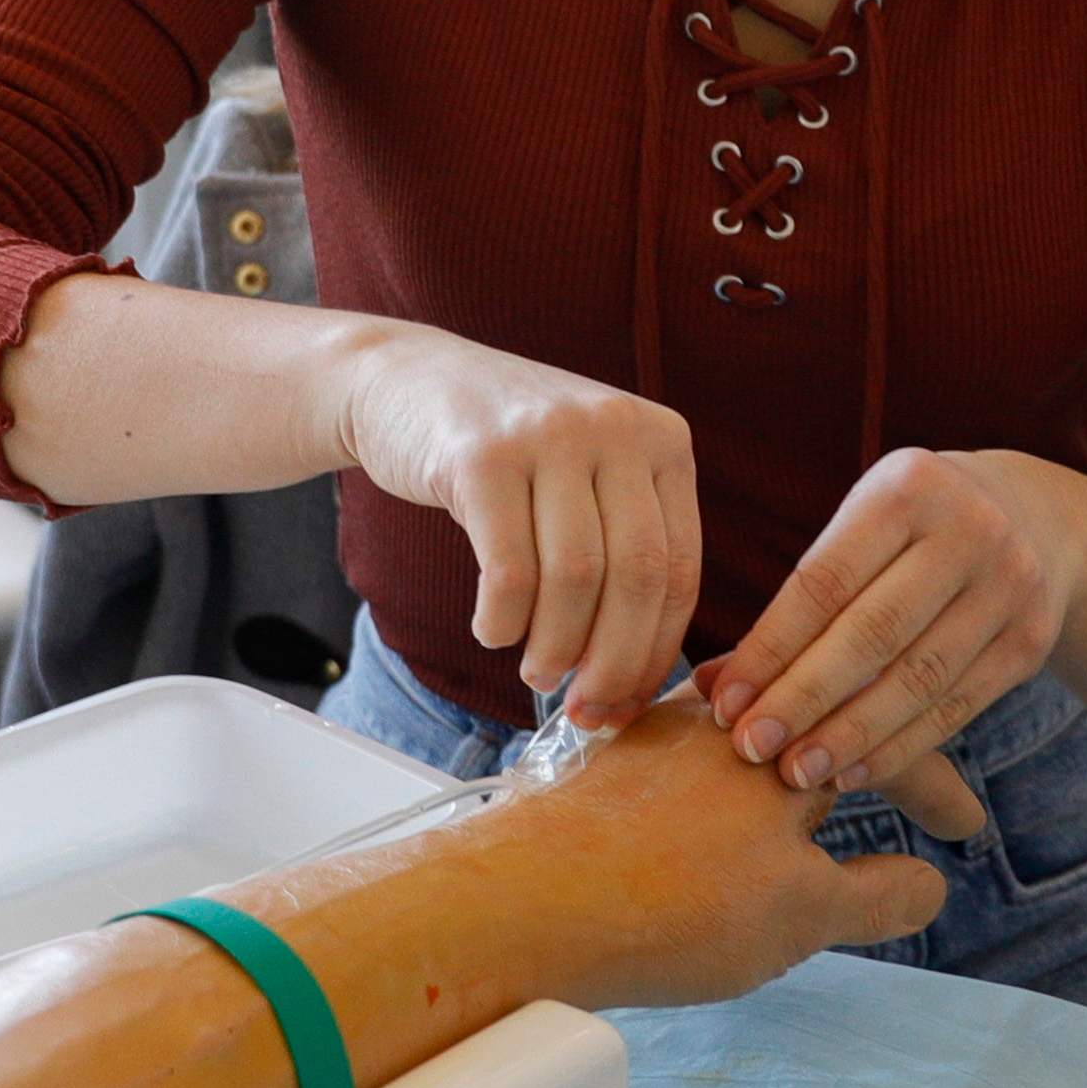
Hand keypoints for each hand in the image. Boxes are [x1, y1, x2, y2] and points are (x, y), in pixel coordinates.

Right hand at [325, 323, 699, 721]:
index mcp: (662, 440)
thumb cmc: (506, 455)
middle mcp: (616, 427)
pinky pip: (508, 570)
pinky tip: (492, 631)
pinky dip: (503, 622)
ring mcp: (550, 434)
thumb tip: (633, 679)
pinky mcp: (483, 455)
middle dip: (612, 661)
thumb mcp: (587, 478)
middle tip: (583, 706)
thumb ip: (621, 552)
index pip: (680, 568)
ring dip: (555, 647)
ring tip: (535, 671)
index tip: (625, 700)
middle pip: (637, 577)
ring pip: (576, 578)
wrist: (406, 381)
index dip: (655, 650)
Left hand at [482, 699, 958, 1003]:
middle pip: (812, 734)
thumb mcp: (804, 914)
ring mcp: (650, 741)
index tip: (964, 825)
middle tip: (900, 813)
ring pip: (745, 754)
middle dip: (864, 771)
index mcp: (784, 735)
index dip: (932, 789)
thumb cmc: (672, 901)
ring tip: (812, 832)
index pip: (882, 746)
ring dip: (788, 786)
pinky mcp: (597, 773)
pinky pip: (685, 780)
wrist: (520, 901)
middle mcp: (718, 718)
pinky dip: (721, 809)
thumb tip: (930, 885)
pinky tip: (712, 851)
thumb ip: (875, 896)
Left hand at [698, 445, 1086, 829]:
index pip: (823, 582)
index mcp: (908, 487)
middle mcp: (969, 530)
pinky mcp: (1032, 640)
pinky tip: (853, 772)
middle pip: (872, 634)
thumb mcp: (859, 531)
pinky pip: (957, 706)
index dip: (769, 649)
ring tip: (795, 774)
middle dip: (803, 699)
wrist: (1033, 518)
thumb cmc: (909, 532)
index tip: (723, 705)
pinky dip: (900, 746)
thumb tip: (709, 687)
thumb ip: (794, 607)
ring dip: (849, 736)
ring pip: (917, 679)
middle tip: (751, 750)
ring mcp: (1010, 585)